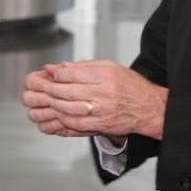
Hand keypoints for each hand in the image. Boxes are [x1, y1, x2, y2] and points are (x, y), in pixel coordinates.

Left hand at [23, 60, 167, 139]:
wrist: (148, 108)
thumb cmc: (130, 86)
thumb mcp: (109, 67)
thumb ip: (82, 66)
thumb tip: (57, 67)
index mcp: (105, 74)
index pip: (72, 73)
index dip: (58, 75)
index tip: (52, 75)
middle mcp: (103, 92)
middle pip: (68, 90)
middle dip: (51, 89)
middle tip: (42, 88)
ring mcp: (101, 110)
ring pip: (69, 108)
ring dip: (54, 104)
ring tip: (46, 101)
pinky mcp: (100, 124)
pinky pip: (76, 122)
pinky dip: (63, 118)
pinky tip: (58, 114)